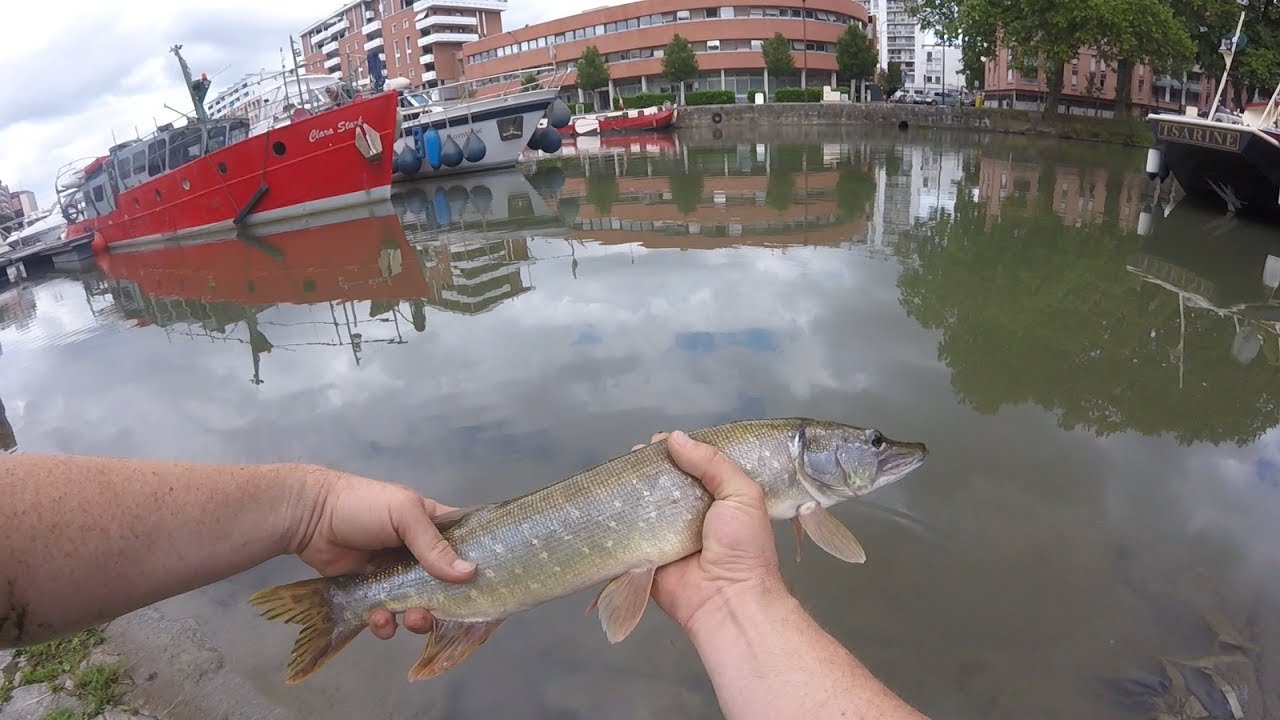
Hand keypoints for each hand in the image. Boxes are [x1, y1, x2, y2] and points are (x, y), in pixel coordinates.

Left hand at [285, 464, 473, 639]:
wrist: (310, 518)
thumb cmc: (363, 505)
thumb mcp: (404, 515)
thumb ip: (434, 546)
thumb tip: (470, 573)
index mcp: (433, 527)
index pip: (465, 547)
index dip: (477, 566)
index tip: (487, 588)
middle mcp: (419, 553)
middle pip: (444, 585)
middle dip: (445, 603)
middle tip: (438, 610)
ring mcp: (396, 575)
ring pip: (418, 604)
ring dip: (418, 617)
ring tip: (410, 617)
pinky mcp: (372, 593)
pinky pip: (388, 615)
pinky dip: (387, 622)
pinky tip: (379, 618)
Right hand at [633, 431, 789, 633]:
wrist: (727, 600)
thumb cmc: (743, 547)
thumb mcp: (742, 495)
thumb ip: (713, 463)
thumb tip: (674, 437)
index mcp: (719, 499)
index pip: (695, 467)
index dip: (678, 451)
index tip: (659, 440)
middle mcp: (691, 514)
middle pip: (665, 483)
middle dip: (649, 469)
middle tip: (632, 456)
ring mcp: (666, 534)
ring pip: (644, 505)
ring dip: (631, 489)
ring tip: (615, 472)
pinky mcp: (646, 554)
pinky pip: (629, 533)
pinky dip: (617, 519)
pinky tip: (603, 500)